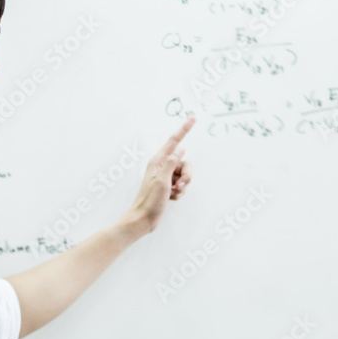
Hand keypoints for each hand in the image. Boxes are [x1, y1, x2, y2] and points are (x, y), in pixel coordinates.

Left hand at [125, 116, 195, 234]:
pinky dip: (179, 193)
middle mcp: (162, 167)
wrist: (143, 220)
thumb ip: (172, 162)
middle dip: (187, 175)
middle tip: (178, 185)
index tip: (193, 118)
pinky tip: (170, 199)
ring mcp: (166, 177)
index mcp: (158, 161)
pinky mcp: (168, 187)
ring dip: (182, 187)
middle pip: (185, 163)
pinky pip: (182, 186)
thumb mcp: (162, 181)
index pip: (174, 141)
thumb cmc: (150, 201)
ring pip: (185, 176)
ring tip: (172, 194)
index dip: (184, 129)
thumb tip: (181, 149)